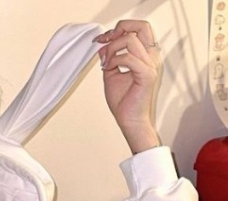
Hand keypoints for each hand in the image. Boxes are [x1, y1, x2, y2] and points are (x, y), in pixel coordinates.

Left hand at [93, 20, 161, 153]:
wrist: (129, 120)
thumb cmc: (124, 102)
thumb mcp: (111, 74)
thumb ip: (109, 58)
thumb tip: (103, 46)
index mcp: (145, 55)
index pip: (138, 29)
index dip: (120, 28)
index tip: (104, 39)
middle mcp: (151, 57)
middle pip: (140, 27)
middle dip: (119, 30)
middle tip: (106, 42)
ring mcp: (150, 65)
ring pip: (130, 40)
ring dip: (113, 49)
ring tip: (106, 63)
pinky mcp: (147, 75)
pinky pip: (129, 58)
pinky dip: (115, 60)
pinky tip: (109, 68)